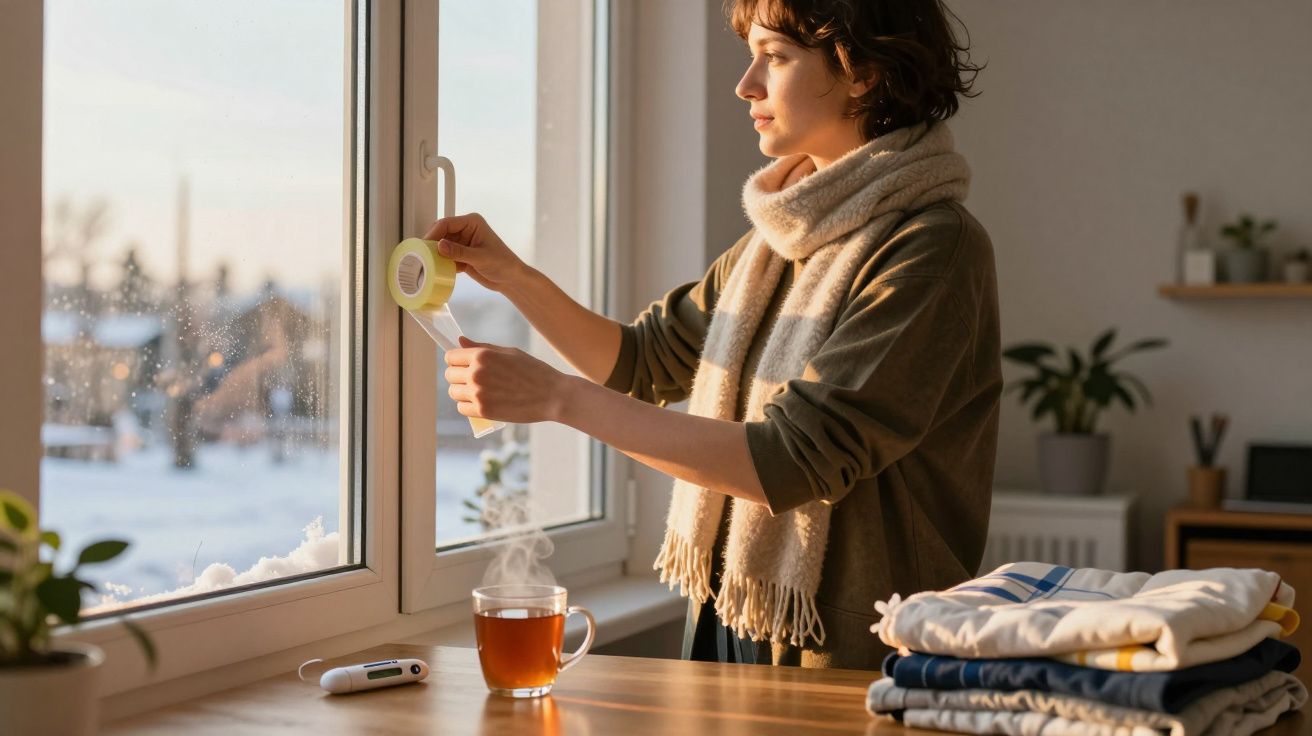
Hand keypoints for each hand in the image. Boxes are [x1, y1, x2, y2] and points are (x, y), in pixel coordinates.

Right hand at [421, 212, 527, 292]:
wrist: (511, 279)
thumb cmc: (504, 264)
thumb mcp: (481, 258)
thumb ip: (459, 252)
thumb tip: (440, 246)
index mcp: (472, 223)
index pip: (446, 223)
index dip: (434, 233)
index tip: (425, 245)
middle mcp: (465, 230)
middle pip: (441, 234)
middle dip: (433, 245)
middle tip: (424, 256)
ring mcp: (462, 243)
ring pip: (441, 246)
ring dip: (436, 255)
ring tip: (430, 265)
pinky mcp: (460, 255)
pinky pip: (445, 257)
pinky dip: (442, 263)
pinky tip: (440, 270)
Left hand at [444, 336, 572, 423]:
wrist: (552, 395)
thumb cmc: (534, 371)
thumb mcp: (509, 352)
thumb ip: (482, 347)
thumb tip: (460, 341)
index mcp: (482, 355)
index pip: (451, 356)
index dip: (456, 360)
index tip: (463, 365)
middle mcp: (476, 373)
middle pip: (450, 375)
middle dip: (459, 376)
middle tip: (474, 380)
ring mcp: (479, 393)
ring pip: (454, 392)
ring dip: (462, 392)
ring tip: (479, 392)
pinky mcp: (484, 411)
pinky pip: (462, 408)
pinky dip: (468, 406)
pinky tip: (482, 402)